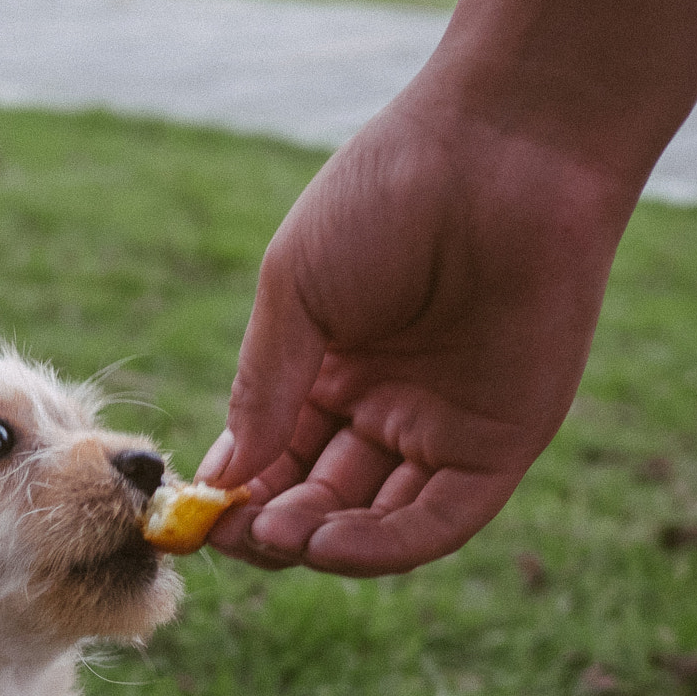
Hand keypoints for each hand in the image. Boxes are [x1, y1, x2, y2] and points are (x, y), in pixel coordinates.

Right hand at [197, 84, 637, 575]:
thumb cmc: (389, 194)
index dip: (235, 491)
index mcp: (331, 367)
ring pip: (376, 521)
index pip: (276, 457)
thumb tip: (226, 478)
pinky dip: (384, 547)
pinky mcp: (502, 443)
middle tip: (232, 533)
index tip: (192, 515)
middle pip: (320, 498)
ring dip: (321, 544)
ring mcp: (444, 427)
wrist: (504, 148)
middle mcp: (386, 407)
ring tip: (277, 536)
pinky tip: (328, 545)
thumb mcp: (295, 290)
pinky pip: (440, 519)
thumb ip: (262, 386)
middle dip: (272, 525)